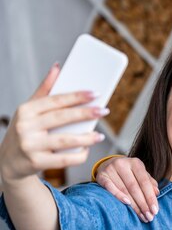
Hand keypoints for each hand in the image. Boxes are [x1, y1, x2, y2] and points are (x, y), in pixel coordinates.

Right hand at [0, 64, 106, 183]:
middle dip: (86, 113)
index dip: (77, 96)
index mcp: (26, 110)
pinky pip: (64, 159)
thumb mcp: (29, 110)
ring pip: (65, 140)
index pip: (55, 100)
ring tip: (100, 136)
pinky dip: (79, 155)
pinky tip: (87, 150)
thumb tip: (58, 66)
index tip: (96, 93)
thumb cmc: (25, 130)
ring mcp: (30, 146)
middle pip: (62, 118)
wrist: (9, 162)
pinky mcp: (36, 163)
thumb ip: (45, 90)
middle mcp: (25, 127)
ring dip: (86, 138)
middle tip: (104, 111)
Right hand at [96, 157, 158, 221]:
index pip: (144, 182)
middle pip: (134, 188)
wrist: (109, 165)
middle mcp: (123, 164)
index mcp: (136, 163)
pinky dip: (118, 196)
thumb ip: (150, 183)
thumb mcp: (141, 175)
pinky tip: (127, 204)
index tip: (155, 210)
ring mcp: (110, 169)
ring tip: (141, 216)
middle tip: (149, 217)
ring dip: (133, 206)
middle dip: (143, 204)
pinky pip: (110, 188)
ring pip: (124, 190)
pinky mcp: (101, 176)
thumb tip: (156, 193)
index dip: (150, 197)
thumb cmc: (130, 173)